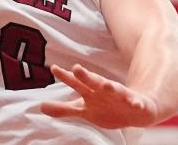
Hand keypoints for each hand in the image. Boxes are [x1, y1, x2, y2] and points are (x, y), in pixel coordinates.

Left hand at [41, 63, 158, 128]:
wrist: (134, 110)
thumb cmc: (105, 106)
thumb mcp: (83, 109)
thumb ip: (63, 109)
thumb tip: (40, 107)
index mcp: (90, 91)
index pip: (75, 82)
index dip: (65, 76)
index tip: (53, 68)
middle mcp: (103, 90)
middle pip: (93, 81)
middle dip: (85, 76)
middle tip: (76, 68)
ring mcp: (120, 96)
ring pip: (115, 90)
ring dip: (111, 87)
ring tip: (108, 85)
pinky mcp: (135, 104)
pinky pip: (136, 104)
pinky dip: (136, 104)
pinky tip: (136, 104)